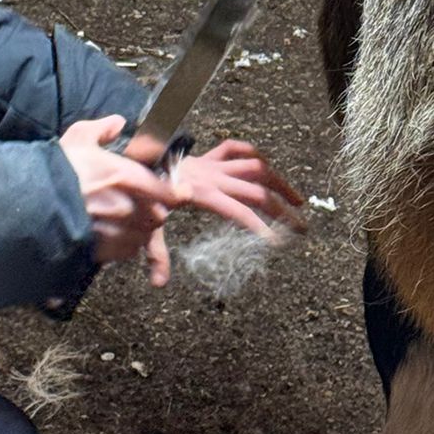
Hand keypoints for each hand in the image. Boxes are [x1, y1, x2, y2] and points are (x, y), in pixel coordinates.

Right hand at [60, 116, 173, 281]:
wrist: (31, 207)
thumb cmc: (56, 173)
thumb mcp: (77, 139)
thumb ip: (101, 129)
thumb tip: (118, 122)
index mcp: (127, 178)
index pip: (169, 191)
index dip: (178, 192)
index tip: (182, 191)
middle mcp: (128, 207)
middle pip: (158, 214)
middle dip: (154, 208)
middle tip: (142, 202)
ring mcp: (118, 231)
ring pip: (143, 233)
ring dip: (140, 226)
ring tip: (125, 217)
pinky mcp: (105, 251)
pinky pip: (127, 249)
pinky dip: (125, 243)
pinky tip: (111, 232)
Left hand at [125, 134, 303, 283]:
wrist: (131, 154)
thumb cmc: (139, 189)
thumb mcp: (146, 223)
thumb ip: (155, 253)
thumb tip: (159, 283)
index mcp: (201, 193)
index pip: (238, 210)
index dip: (259, 226)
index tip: (277, 241)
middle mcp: (213, 176)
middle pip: (257, 190)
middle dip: (282, 209)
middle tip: (302, 227)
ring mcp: (213, 164)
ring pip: (256, 166)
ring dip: (279, 182)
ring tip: (298, 201)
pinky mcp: (209, 156)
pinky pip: (237, 150)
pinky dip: (253, 157)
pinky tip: (268, 172)